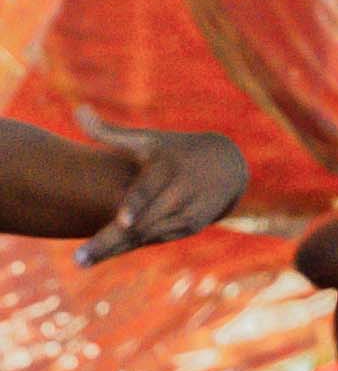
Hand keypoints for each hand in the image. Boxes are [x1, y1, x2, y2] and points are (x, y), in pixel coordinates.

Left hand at [74, 117, 247, 265]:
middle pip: (141, 222)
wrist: (227, 164)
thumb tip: (77, 110)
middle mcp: (179, 192)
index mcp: (166, 168)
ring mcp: (187, 212)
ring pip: (146, 235)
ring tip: (83, 260)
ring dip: (114, 249)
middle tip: (78, 259)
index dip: (136, 206)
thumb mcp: (147, 139)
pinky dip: (132, 245)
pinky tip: (105, 253)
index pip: (148, 190)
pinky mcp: (192, 226)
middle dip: (108, 242)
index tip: (123, 221)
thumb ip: (109, 131)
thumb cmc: (174, 150)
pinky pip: (157, 238)